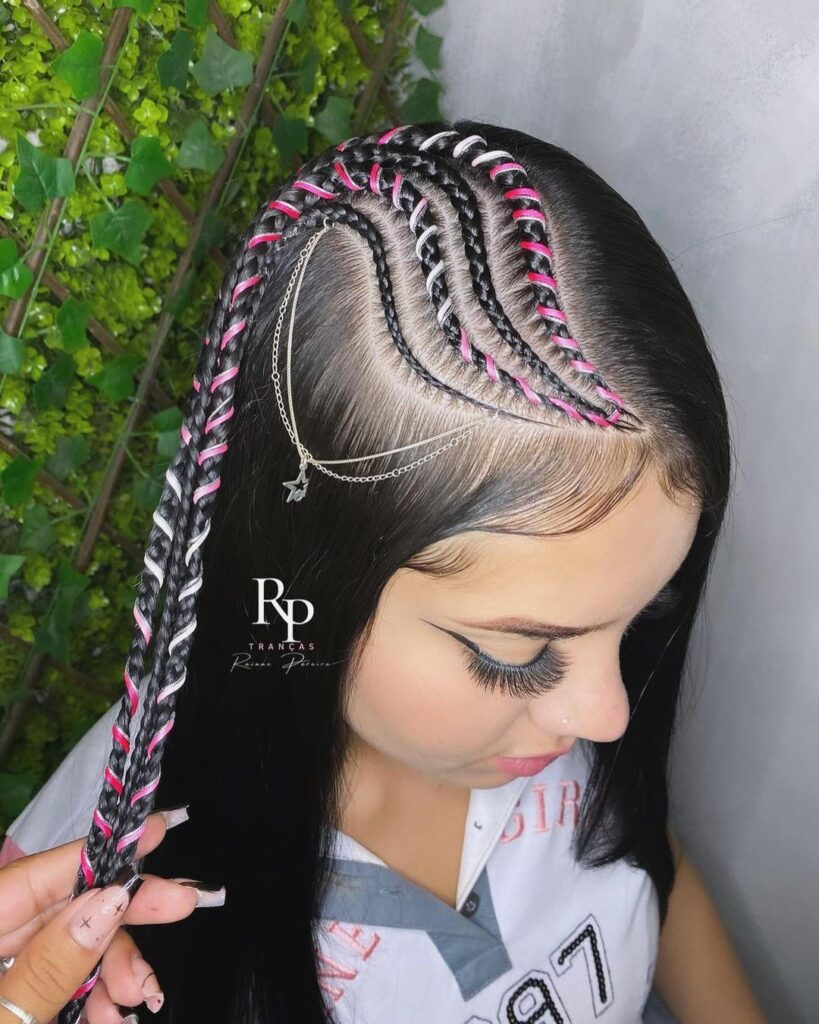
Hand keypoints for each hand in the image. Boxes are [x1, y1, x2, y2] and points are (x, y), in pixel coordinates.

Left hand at [0, 807, 223, 1023]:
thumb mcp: (5, 1023)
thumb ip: (51, 966)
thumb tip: (109, 899)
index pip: (36, 878)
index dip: (98, 851)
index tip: (158, 830)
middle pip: (61, 908)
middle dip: (119, 918)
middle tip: (184, 904)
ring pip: (68, 945)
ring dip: (111, 968)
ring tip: (134, 1004)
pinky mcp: (11, 998)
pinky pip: (58, 979)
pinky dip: (92, 993)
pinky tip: (113, 1015)